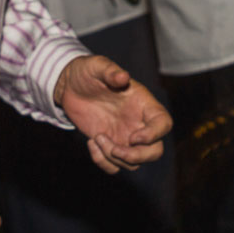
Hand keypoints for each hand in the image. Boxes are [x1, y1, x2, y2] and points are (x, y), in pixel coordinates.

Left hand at [55, 55, 170, 173]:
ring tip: (97, 137)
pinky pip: (114, 166)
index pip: (163, 123)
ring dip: (114, 158)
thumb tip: (123, 76)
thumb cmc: (87, 72)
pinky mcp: (110, 145)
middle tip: (114, 148)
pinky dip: (102, 161)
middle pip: (155, 151)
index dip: (154, 135)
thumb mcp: (97, 66)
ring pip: (134, 163)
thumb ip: (110, 71)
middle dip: (136, 156)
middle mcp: (138, 123)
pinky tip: (91, 142)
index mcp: (143, 103)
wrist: (70, 85)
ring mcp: (125, 137)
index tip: (133, 137)